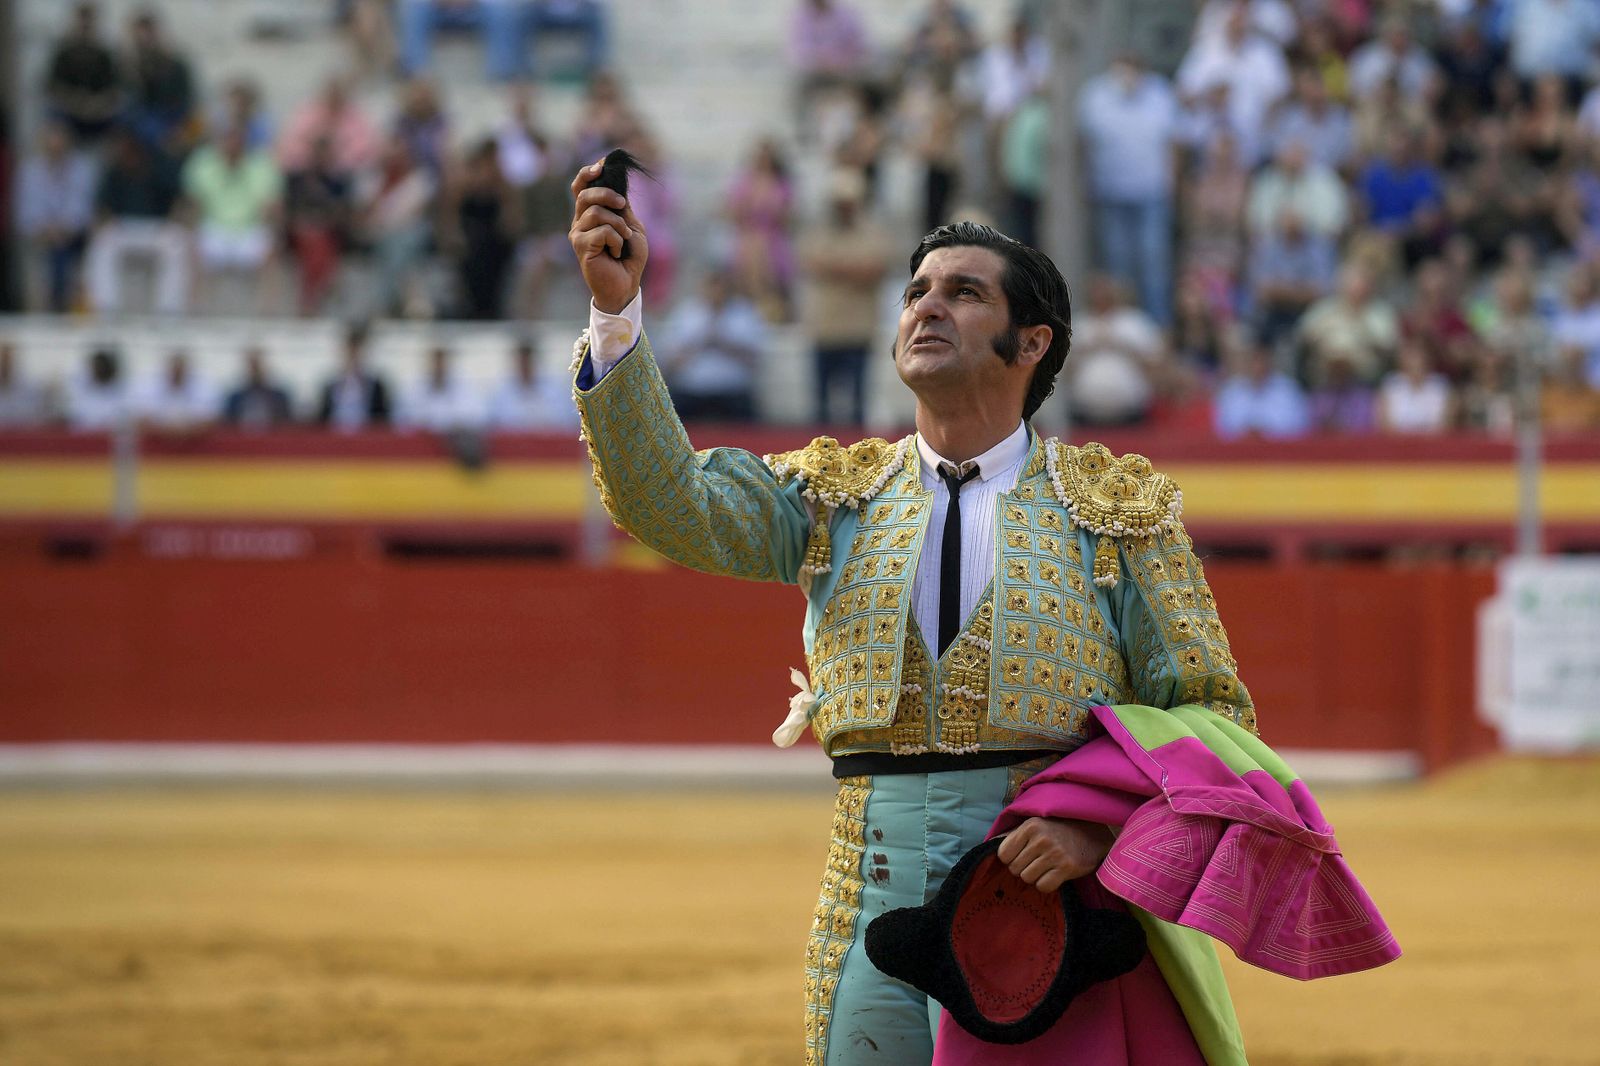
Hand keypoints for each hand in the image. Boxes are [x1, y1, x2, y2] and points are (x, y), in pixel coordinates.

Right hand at [569, 158, 647, 314]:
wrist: (626, 285)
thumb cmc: (629, 258)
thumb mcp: (631, 227)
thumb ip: (623, 208)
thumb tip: (617, 184)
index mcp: (590, 214)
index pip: (581, 187)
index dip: (588, 173)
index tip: (602, 164)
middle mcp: (580, 222)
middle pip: (586, 194)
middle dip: (608, 195)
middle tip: (623, 205)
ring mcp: (577, 234)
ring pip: (596, 212)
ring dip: (618, 224)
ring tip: (624, 239)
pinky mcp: (580, 246)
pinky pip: (602, 231)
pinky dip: (616, 239)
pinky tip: (616, 252)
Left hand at [995, 817, 1113, 894]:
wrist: (1092, 834)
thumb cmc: (1057, 831)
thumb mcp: (1034, 824)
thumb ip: (1013, 835)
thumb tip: (987, 846)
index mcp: (1029, 826)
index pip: (1003, 855)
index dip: (1011, 859)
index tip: (1022, 856)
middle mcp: (1040, 839)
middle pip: (1015, 869)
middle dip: (1023, 868)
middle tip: (1037, 861)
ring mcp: (1054, 854)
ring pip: (1028, 879)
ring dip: (1035, 876)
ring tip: (1046, 867)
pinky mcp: (1067, 868)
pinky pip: (1043, 887)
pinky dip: (1047, 884)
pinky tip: (1054, 875)